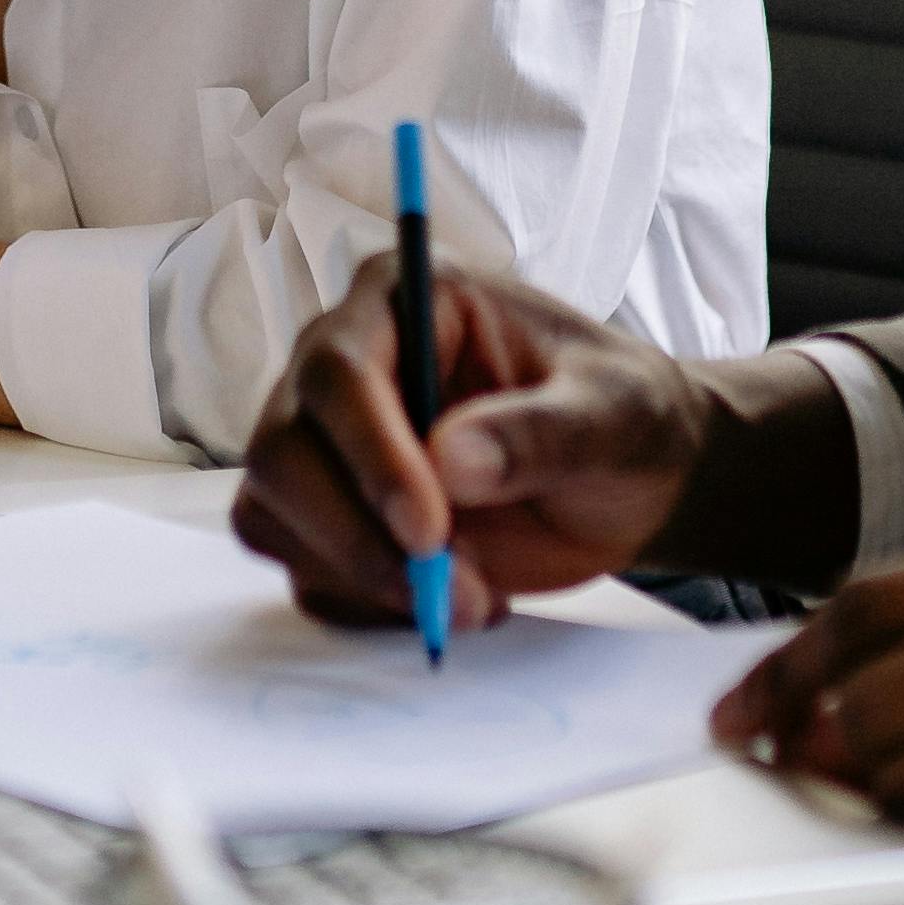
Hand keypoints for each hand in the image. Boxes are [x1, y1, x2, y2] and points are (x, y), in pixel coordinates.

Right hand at [230, 255, 716, 636]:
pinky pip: (307, 571)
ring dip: (364, 578)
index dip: (370, 452)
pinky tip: (457, 599)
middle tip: (453, 592)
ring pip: (276, 514)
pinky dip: (370, 605)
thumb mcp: (613, 413)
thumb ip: (541, 432)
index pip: (339, 369)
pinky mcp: (333, 515)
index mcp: (406, 299)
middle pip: (282, 450)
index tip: (429, 530)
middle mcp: (345, 364)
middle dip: (357, 536)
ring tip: (474, 599)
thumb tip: (451, 463)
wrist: (627, 478)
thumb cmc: (622, 416)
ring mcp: (328, 443)